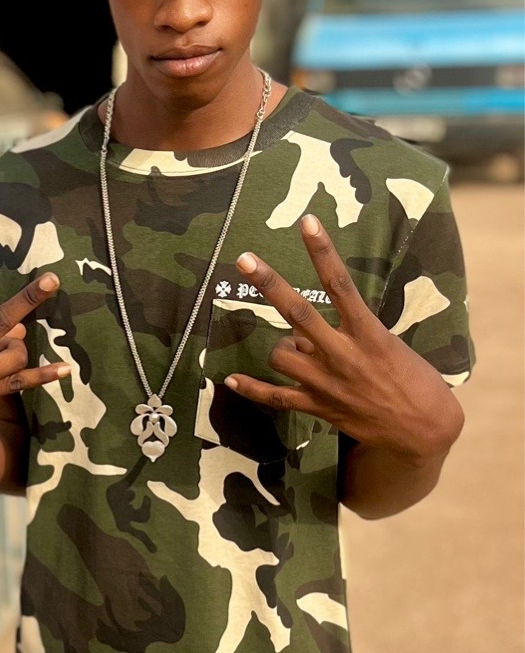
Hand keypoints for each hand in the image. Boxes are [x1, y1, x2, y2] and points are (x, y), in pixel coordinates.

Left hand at [227, 216, 462, 462]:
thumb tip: (305, 331)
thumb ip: (348, 333)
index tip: (307, 222)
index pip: (340, 284)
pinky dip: (251, 388)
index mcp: (369, 333)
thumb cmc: (414, 380)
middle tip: (246, 259)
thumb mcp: (389, 346)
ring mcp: (327, 382)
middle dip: (270, 284)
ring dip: (281, 346)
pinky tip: (230, 379)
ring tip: (296, 350)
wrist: (422, 430)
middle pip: (298, 313)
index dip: (322, 251)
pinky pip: (275, 397)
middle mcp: (343, 354)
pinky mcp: (318, 407)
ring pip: (281, 354)